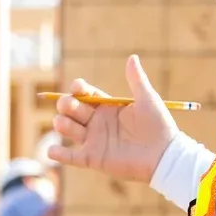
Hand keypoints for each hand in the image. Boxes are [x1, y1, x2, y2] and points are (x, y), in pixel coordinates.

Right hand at [47, 55, 176, 182]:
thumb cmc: (158, 125)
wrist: (164, 154)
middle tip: (68, 104)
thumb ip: (137, 80)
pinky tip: (51, 151)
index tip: (77, 86)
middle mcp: (97, 122)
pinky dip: (60, 154)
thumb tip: (132, 57)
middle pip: (73, 110)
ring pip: (70, 129)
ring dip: (62, 124)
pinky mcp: (94, 158)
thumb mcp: (147, 99)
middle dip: (67, 104)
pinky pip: (73, 157)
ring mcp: (94, 140)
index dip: (79, 89)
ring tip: (62, 122)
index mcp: (107, 107)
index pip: (86, 95)